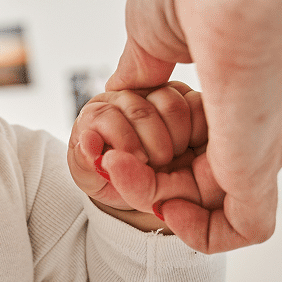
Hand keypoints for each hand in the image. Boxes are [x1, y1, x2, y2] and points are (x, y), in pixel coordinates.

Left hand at [68, 81, 223, 239]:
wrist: (145, 188)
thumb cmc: (113, 180)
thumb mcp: (92, 179)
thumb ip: (84, 160)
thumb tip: (87, 139)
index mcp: (96, 113)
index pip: (104, 115)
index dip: (122, 141)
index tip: (138, 163)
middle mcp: (124, 98)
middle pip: (139, 111)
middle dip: (151, 145)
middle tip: (158, 165)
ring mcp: (156, 94)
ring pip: (170, 103)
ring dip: (175, 138)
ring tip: (171, 157)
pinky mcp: (187, 97)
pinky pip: (197, 103)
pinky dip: (198, 129)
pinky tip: (191, 145)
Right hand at [107, 0, 281, 252]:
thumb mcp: (151, 31)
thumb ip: (139, 73)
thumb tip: (118, 94)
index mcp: (242, 82)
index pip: (201, 142)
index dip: (151, 152)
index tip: (115, 140)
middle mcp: (262, 115)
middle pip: (201, 180)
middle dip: (144, 182)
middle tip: (111, 160)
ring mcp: (264, 140)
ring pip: (212, 207)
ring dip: (152, 200)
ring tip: (119, 170)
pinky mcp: (260, 161)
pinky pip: (240, 227)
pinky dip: (195, 231)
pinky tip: (159, 203)